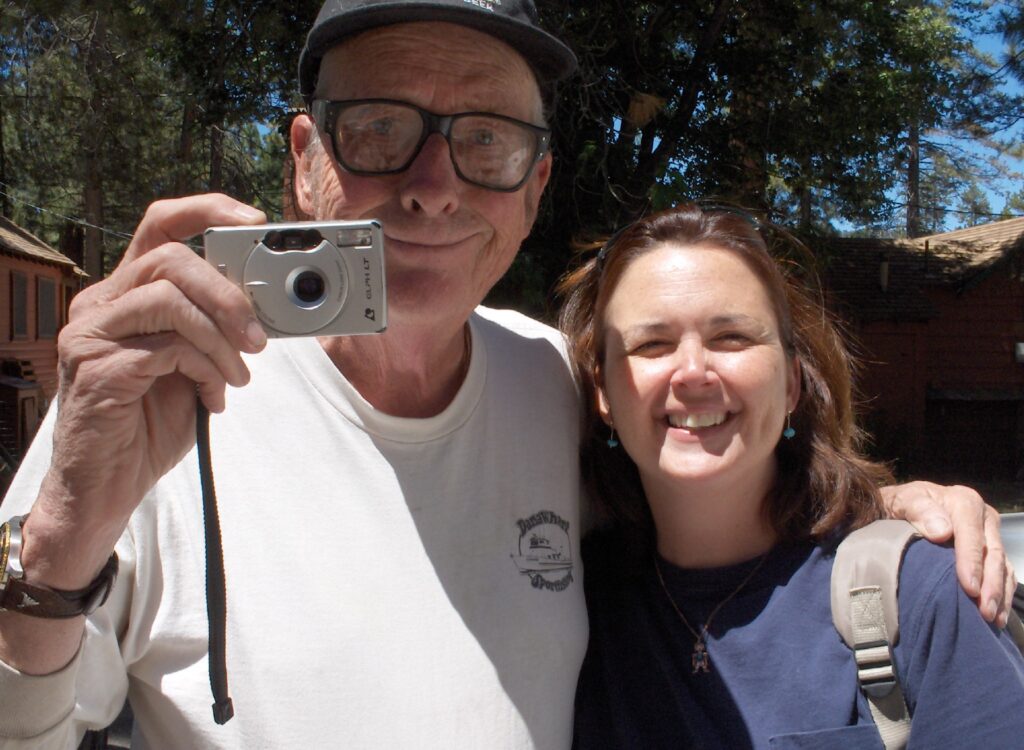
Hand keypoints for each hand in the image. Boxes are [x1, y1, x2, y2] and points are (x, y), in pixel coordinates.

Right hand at [28, 194, 267, 587]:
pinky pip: (168, 347)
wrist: (109, 485)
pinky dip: (206, 369)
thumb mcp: (195, 364)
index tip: (253, 221)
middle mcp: (101, 304)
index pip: (160, 227)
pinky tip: (213, 396)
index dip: (207, 210)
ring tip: (237, 375)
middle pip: (171, 259)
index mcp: (127, 294)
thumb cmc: (151, 423)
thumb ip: (216, 330)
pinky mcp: (97, 367)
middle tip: (259, 338)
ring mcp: (91, 333)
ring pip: (170, 299)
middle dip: (229, 294)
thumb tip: (268, 308)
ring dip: (221, 338)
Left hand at [881, 481, 1015, 625]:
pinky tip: (998, 616)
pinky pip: (1005, 574)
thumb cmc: (901, 506)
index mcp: (964, 502)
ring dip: (999, 594)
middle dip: (991, 584)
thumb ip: (919, 510)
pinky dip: (1003, 595)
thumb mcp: (903, 501)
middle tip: (985, 612)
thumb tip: (942, 532)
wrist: (902, 508)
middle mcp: (983, 517)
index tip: (969, 588)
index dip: (972, 561)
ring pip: (1002, 566)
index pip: (971, 533)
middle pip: (992, 553)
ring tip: (992, 619)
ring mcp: (990, 535)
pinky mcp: (993, 551)